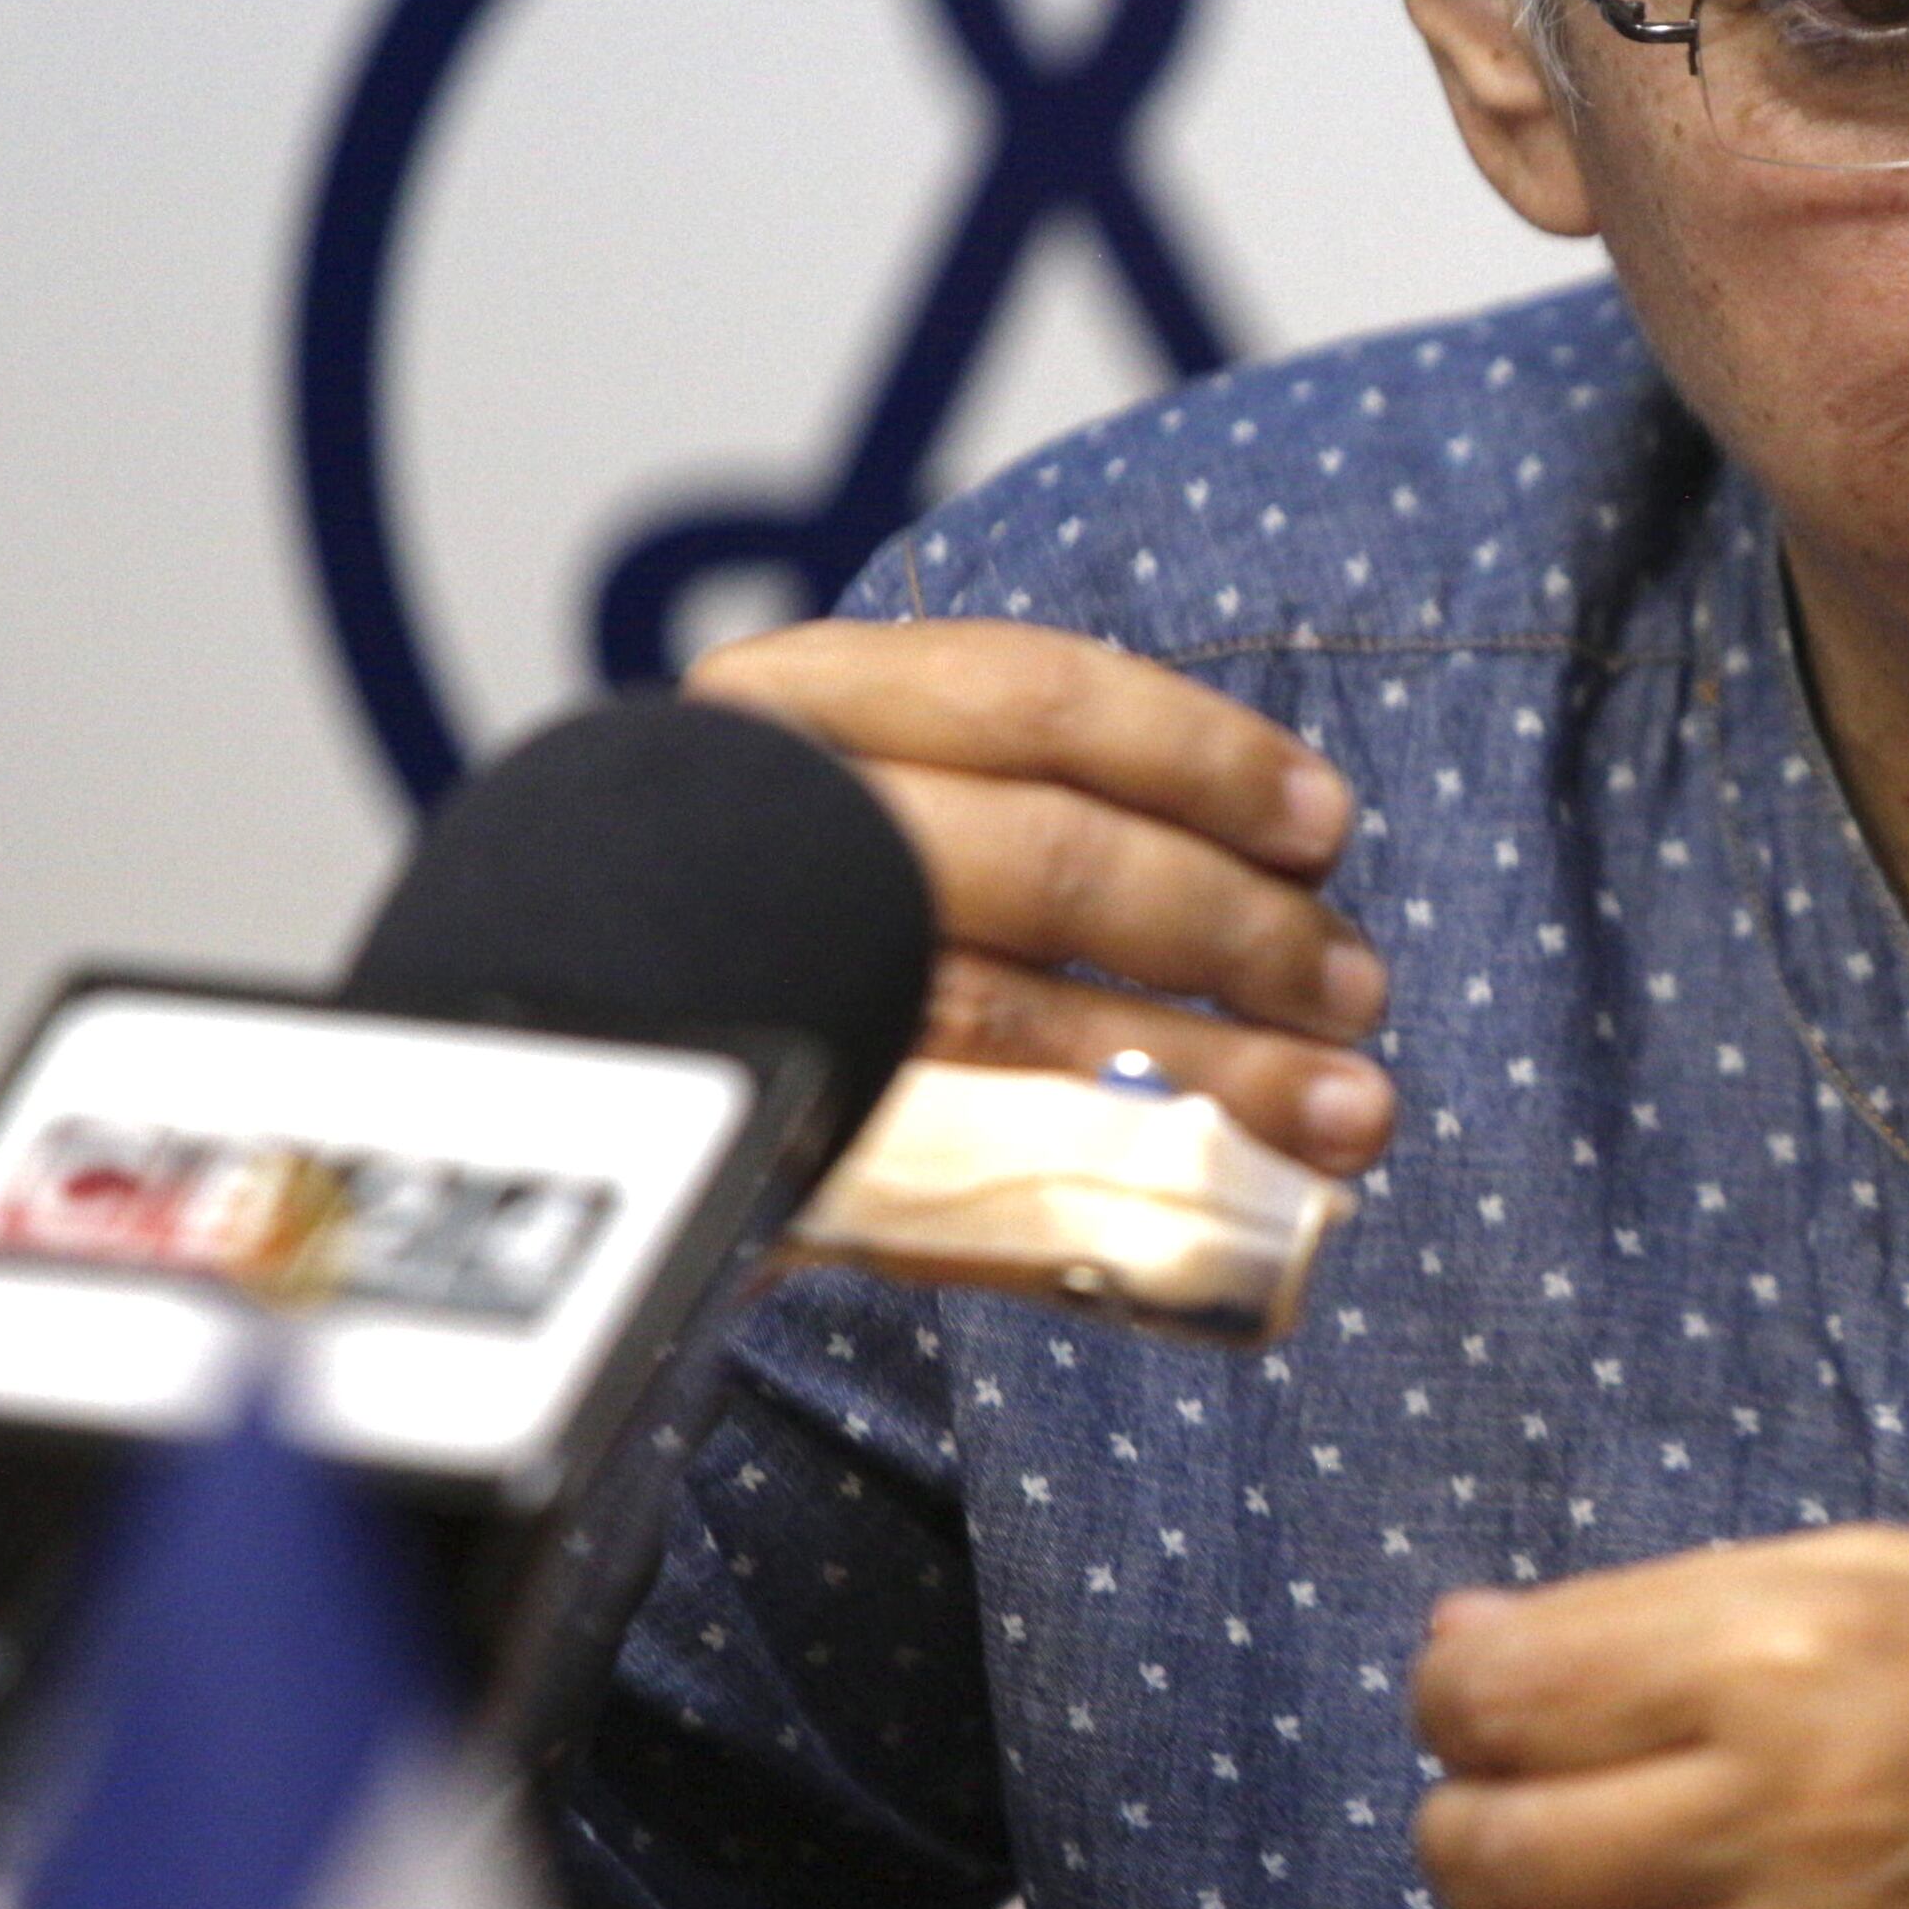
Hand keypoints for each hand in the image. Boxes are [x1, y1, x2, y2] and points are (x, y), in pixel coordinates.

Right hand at [684, 618, 1392, 1176]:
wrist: (552, 1079)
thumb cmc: (763, 914)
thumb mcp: (866, 805)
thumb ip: (1022, 803)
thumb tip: (1288, 851)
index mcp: (792, 709)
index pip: (1032, 696)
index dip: (1203, 758)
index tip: (1324, 826)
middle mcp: (757, 830)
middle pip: (1051, 862)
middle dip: (1236, 931)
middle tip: (1356, 991)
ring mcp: (751, 988)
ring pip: (1022, 1023)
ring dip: (1220, 1075)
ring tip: (1349, 1114)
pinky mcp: (757, 1141)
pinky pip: (975, 1177)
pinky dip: (1128, 1192)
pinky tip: (1243, 1212)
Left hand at [1412, 1527, 1908, 1908]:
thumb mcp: (1887, 1574)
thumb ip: (1670, 1610)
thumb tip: (1473, 1640)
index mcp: (1781, 1661)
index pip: (1497, 1694)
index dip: (1458, 1687)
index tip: (1481, 1689)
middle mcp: (1777, 1824)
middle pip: (1490, 1858)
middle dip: (1466, 1824)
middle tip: (1506, 1804)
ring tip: (1599, 1901)